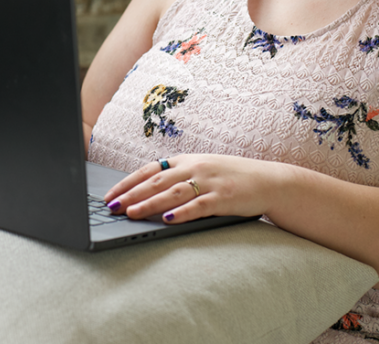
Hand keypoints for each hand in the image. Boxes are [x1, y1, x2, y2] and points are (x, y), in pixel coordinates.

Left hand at [102, 154, 281, 223]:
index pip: (150, 170)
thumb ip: (178, 177)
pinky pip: (198, 206)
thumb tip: (146, 191)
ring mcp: (209, 182)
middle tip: (112, 207)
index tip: (109, 195)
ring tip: (131, 213)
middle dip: (131, 194)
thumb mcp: (202, 170)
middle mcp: (195, 168)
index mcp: (186, 160)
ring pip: (173, 193)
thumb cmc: (231, 177)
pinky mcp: (223, 198)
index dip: (128, 182)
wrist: (269, 180)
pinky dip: (181, 213)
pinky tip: (167, 219)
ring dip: (150, 203)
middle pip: (157, 181)